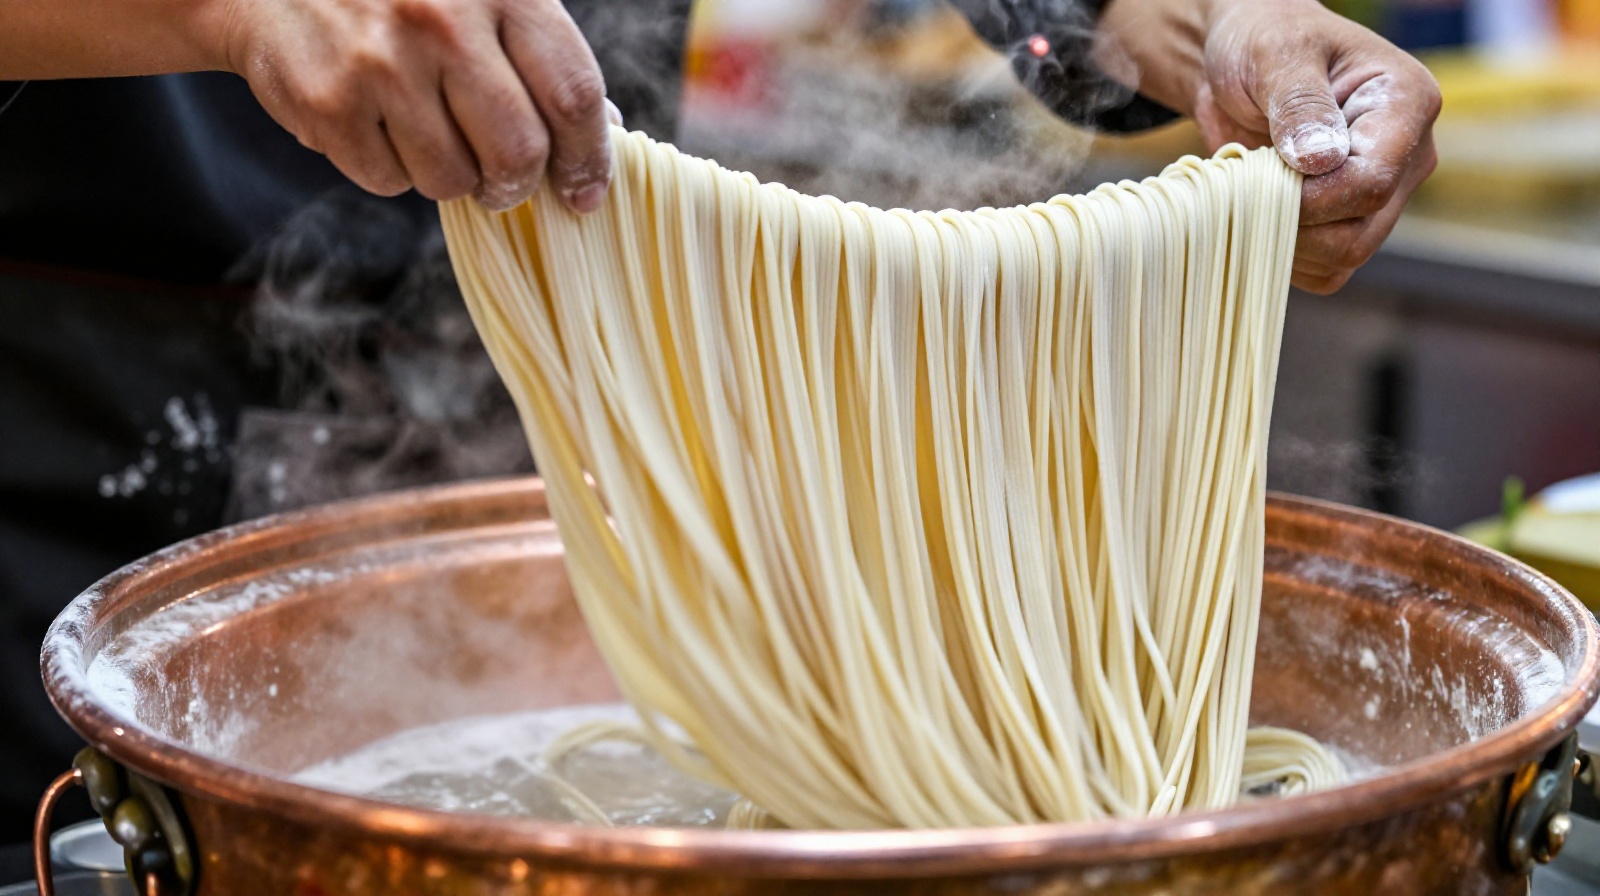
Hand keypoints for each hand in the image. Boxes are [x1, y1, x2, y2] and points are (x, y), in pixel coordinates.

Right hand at [219, 0, 615, 210]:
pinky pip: (389, 181)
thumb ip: (542, 54)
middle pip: (519, 152)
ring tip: (425, 128)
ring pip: (452, 180)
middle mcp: (444, 21)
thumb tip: (605, 132)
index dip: (589, 158)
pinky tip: (374, 119)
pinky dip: (389, 167)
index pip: (573, 94)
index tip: (585, 192)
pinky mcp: (330, 103)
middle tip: (503, 181)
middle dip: (516, 184)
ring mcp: (383, 63)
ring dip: (449, 175)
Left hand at [1100, 0, 1441, 292]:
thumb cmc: (1263, 42)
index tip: (1262, 177)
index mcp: (1406, 104)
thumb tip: (1320, 160)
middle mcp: (1406, 157)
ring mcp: (1381, 195)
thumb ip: (1299, 102)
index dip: (1309, 198)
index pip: (1369, 183)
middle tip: (1247, 182)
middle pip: (1357, 234)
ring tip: (1251, 187)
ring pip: (1340, 258)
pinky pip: (1321, 269)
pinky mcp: (1349, 222)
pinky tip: (1256, 209)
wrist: (1240, 62)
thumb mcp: (1277, 54)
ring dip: (1280, 239)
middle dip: (1291, 222)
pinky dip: (1278, 251)